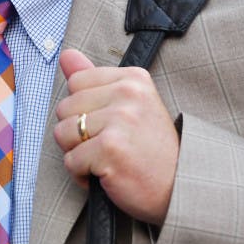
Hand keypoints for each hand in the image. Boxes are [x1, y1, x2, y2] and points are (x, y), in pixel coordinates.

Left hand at [53, 49, 178, 225]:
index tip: (109, 125)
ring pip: (62, 133)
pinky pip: (70, 161)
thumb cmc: (151, 150)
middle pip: (64, 107)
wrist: (180, 189)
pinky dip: (82, 175)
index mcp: (133, 78)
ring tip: (107, 159)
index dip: (83, 109)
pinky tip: (108, 175)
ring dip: (77, 154)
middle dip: (77, 133)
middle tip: (109, 146)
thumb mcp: (129, 105)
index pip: (76, 82)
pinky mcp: (110, 148)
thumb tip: (66, 55)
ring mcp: (119, 120)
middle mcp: (127, 93)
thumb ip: (94, 78)